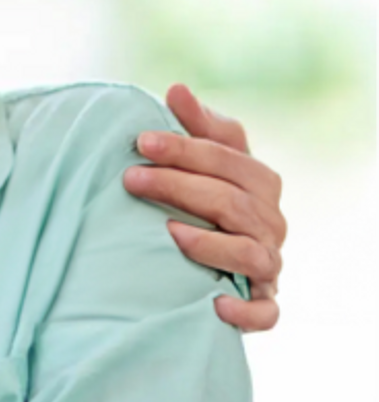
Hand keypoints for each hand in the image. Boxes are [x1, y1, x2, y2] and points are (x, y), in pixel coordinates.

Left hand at [124, 83, 284, 331]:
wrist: (210, 256)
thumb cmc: (202, 195)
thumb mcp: (201, 158)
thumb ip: (194, 126)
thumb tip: (177, 89)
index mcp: (259, 181)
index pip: (230, 158)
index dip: (186, 148)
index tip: (140, 141)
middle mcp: (270, 222)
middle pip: (233, 202)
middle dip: (181, 187)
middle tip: (131, 180)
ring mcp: (268, 263)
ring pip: (251, 253)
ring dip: (209, 244)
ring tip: (167, 233)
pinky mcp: (262, 301)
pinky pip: (266, 312)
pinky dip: (245, 311)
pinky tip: (214, 303)